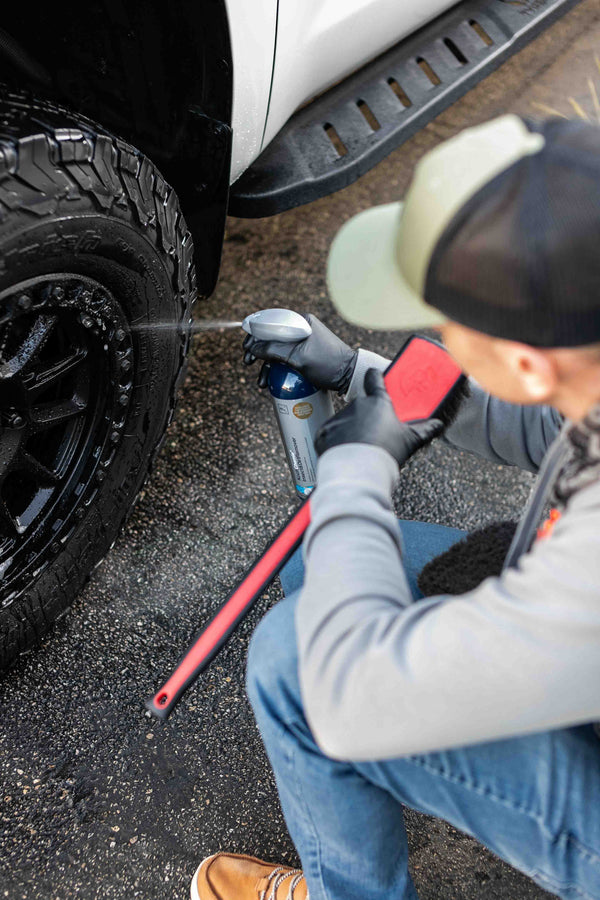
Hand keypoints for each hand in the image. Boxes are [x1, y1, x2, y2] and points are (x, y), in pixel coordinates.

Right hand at [243, 313, 357, 392]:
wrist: (350, 376)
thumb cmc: (329, 364)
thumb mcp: (299, 358)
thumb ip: (275, 350)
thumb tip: (253, 347)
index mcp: (302, 322)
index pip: (271, 322)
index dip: (255, 333)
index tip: (246, 346)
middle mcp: (302, 328)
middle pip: (272, 337)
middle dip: (258, 351)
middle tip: (248, 361)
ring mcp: (304, 342)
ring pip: (278, 350)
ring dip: (266, 365)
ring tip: (261, 381)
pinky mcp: (306, 354)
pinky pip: (286, 358)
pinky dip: (277, 369)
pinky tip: (271, 381)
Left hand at [314, 368, 442, 464]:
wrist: (357, 473)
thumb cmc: (386, 453)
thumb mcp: (410, 441)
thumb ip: (425, 430)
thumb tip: (438, 425)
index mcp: (378, 402)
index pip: (373, 378)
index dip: (374, 377)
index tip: (374, 378)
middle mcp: (356, 405)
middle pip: (360, 406)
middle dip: (364, 417)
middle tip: (372, 434)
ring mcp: (338, 418)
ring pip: (345, 420)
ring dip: (350, 430)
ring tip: (359, 449)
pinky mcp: (324, 432)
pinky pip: (330, 434)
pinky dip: (335, 442)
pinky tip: (345, 454)